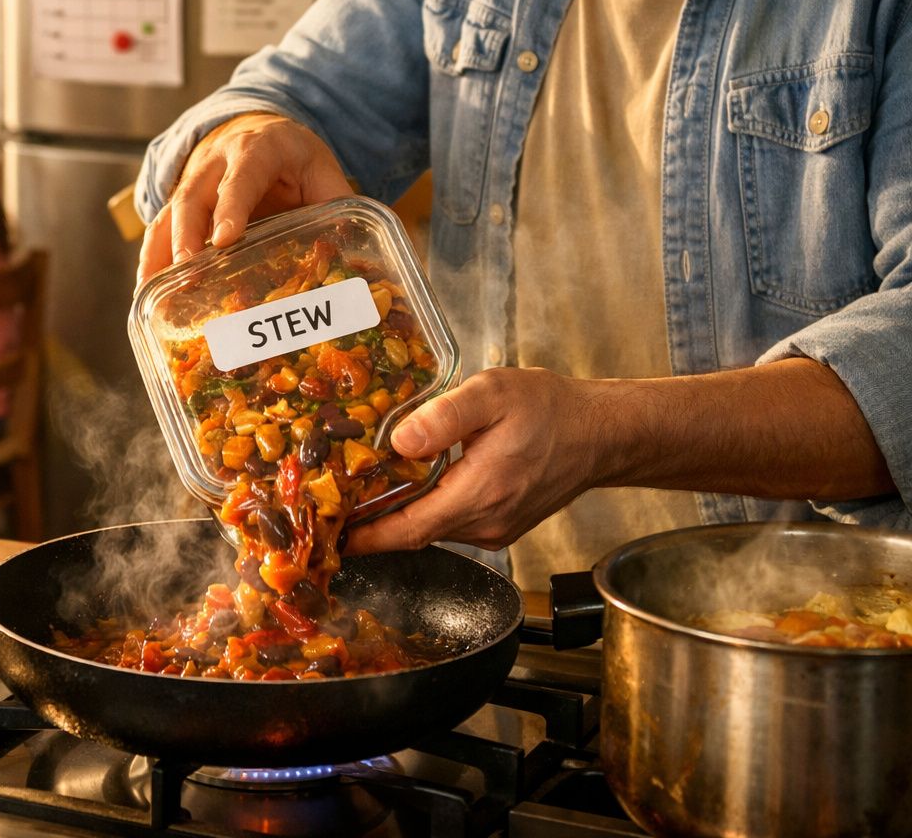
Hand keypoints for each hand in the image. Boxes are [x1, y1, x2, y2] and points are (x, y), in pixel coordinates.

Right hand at [138, 113, 351, 284]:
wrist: (252, 128)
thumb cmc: (289, 154)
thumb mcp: (318, 166)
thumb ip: (334, 199)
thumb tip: (351, 244)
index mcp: (255, 150)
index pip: (240, 178)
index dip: (230, 207)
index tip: (224, 239)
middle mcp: (214, 164)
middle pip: (192, 198)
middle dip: (187, 235)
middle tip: (188, 271)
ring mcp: (191, 183)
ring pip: (168, 215)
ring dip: (160, 253)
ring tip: (155, 291)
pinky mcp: (178, 203)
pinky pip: (159, 230)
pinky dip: (151, 260)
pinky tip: (147, 292)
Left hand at [344, 368, 618, 552]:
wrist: (601, 433)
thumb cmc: (551, 410)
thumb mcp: (493, 395)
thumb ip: (444, 416)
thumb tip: (400, 441)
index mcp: (480, 493)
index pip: (408, 530)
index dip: (366, 537)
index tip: (332, 536)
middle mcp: (485, 522)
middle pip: (412, 532)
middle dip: (371, 522)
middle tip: (332, 503)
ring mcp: (494, 529)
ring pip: (431, 529)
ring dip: (397, 515)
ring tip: (361, 491)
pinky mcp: (499, 524)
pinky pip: (450, 523)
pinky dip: (423, 509)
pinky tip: (407, 485)